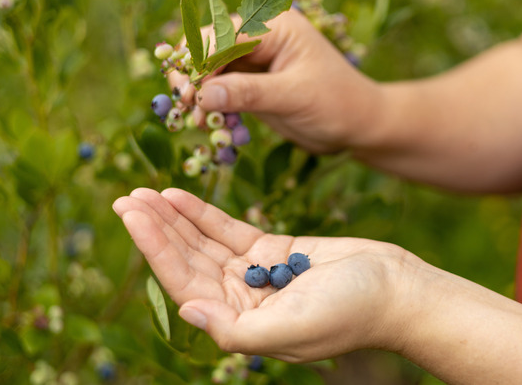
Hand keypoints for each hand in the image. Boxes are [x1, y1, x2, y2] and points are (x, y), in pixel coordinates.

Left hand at [112, 187, 425, 361]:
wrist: (397, 290)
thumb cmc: (351, 313)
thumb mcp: (291, 329)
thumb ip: (235, 328)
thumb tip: (186, 310)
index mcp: (239, 324)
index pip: (184, 283)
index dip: (155, 249)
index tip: (131, 216)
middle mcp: (240, 299)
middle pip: (187, 260)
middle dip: (156, 229)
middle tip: (124, 198)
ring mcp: (255, 272)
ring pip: (203, 241)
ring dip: (173, 217)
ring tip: (143, 192)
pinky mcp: (273, 248)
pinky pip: (228, 230)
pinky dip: (203, 213)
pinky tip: (178, 196)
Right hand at [169, 9, 382, 153]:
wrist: (358, 126)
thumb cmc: (337, 103)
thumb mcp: (294, 97)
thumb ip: (248, 93)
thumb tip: (203, 95)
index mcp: (274, 27)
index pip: (222, 35)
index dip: (200, 61)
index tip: (189, 94)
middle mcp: (259, 38)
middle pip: (209, 49)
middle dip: (194, 78)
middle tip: (185, 109)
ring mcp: (254, 62)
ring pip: (210, 73)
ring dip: (200, 97)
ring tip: (197, 124)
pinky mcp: (251, 86)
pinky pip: (219, 92)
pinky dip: (212, 108)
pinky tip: (212, 127)